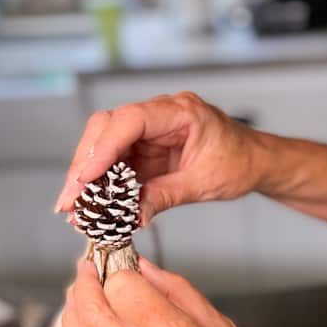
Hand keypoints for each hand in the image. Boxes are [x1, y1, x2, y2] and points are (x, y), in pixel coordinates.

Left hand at [24, 258, 326, 326]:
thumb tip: (138, 268)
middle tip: (90, 271)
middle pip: (92, 314)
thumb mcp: (222, 326)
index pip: (123, 290)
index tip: (120, 262)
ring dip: (70, 316)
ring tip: (78, 298)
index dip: (117, 270)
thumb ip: (175, 293)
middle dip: (85, 284)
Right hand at [55, 92, 268, 225]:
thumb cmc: (240, 162)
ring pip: (106, 145)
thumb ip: (167, 195)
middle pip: (108, 128)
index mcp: (181, 111)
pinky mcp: (147, 148)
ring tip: (74, 208)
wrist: (256, 161)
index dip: (104, 147)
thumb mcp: (205, 183)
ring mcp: (151, 131)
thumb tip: (134, 215)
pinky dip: (104, 183)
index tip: (86, 177)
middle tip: (70, 199)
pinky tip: (92, 204)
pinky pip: (117, 162)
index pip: (130, 120)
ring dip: (88, 176)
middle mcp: (161, 115)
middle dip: (85, 164)